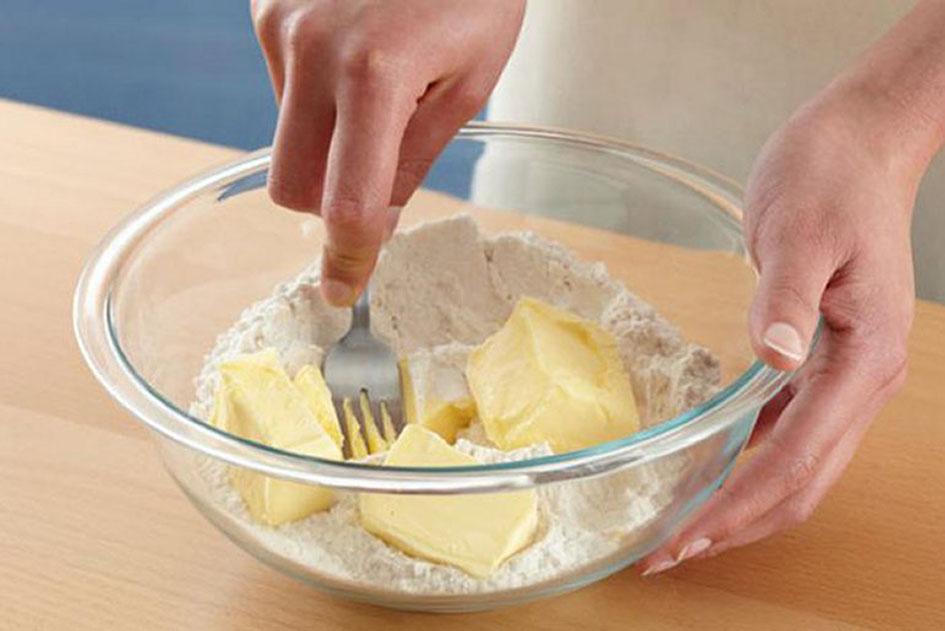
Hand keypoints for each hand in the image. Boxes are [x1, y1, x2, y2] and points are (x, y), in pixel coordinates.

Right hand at [252, 0, 524, 304]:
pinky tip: (357, 55)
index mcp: (375, 75)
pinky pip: (282, 89)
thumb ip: (411, 160)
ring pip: (286, 137)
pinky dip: (316, 97)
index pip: (347, 203)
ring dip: (327, 141)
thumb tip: (375, 225)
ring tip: (380, 86)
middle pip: (289, 184)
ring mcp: (280, 25)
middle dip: (326, 203)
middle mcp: (311, 49)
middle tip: (373, 185)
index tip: (343, 289)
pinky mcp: (265, 9)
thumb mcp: (467, 81)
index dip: (347, 259)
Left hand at [640, 87, 919, 573]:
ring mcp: (847, 372)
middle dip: (735, 524)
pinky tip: (715, 471)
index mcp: (864, 358)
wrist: (858, 142)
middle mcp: (863, 379)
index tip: (685, 537)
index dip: (735, 504)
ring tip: (686, 529)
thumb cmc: (832, 176)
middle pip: (801, 482)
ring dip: (743, 503)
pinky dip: (752, 463)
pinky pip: (791, 432)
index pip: (794, 458)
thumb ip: (785, 296)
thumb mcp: (801, 229)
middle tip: (668, 554)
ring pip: (799, 466)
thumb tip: (771, 360)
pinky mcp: (823, 357)